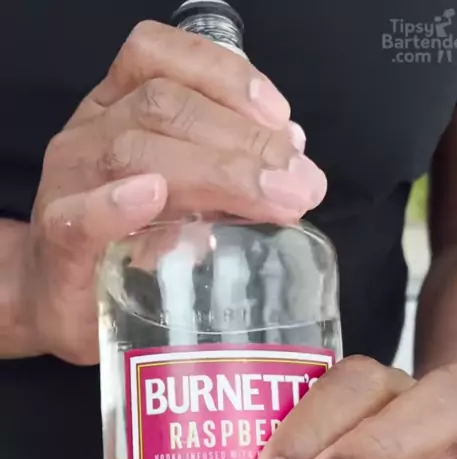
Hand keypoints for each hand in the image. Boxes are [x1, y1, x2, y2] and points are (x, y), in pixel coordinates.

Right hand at [19, 21, 324, 363]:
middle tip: (299, 183)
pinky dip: (116, 204)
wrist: (59, 302)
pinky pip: (80, 215)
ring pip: (133, 150)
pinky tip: (152, 199)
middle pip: (163, 107)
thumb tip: (290, 164)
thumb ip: (224, 179)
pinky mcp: (58, 243)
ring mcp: (69, 186)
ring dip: (214, 171)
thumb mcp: (179, 199)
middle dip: (243, 141)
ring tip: (269, 199)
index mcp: (117, 111)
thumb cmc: (124, 247)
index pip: (162, 60)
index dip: (228, 77)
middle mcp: (89, 136)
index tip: (282, 120)